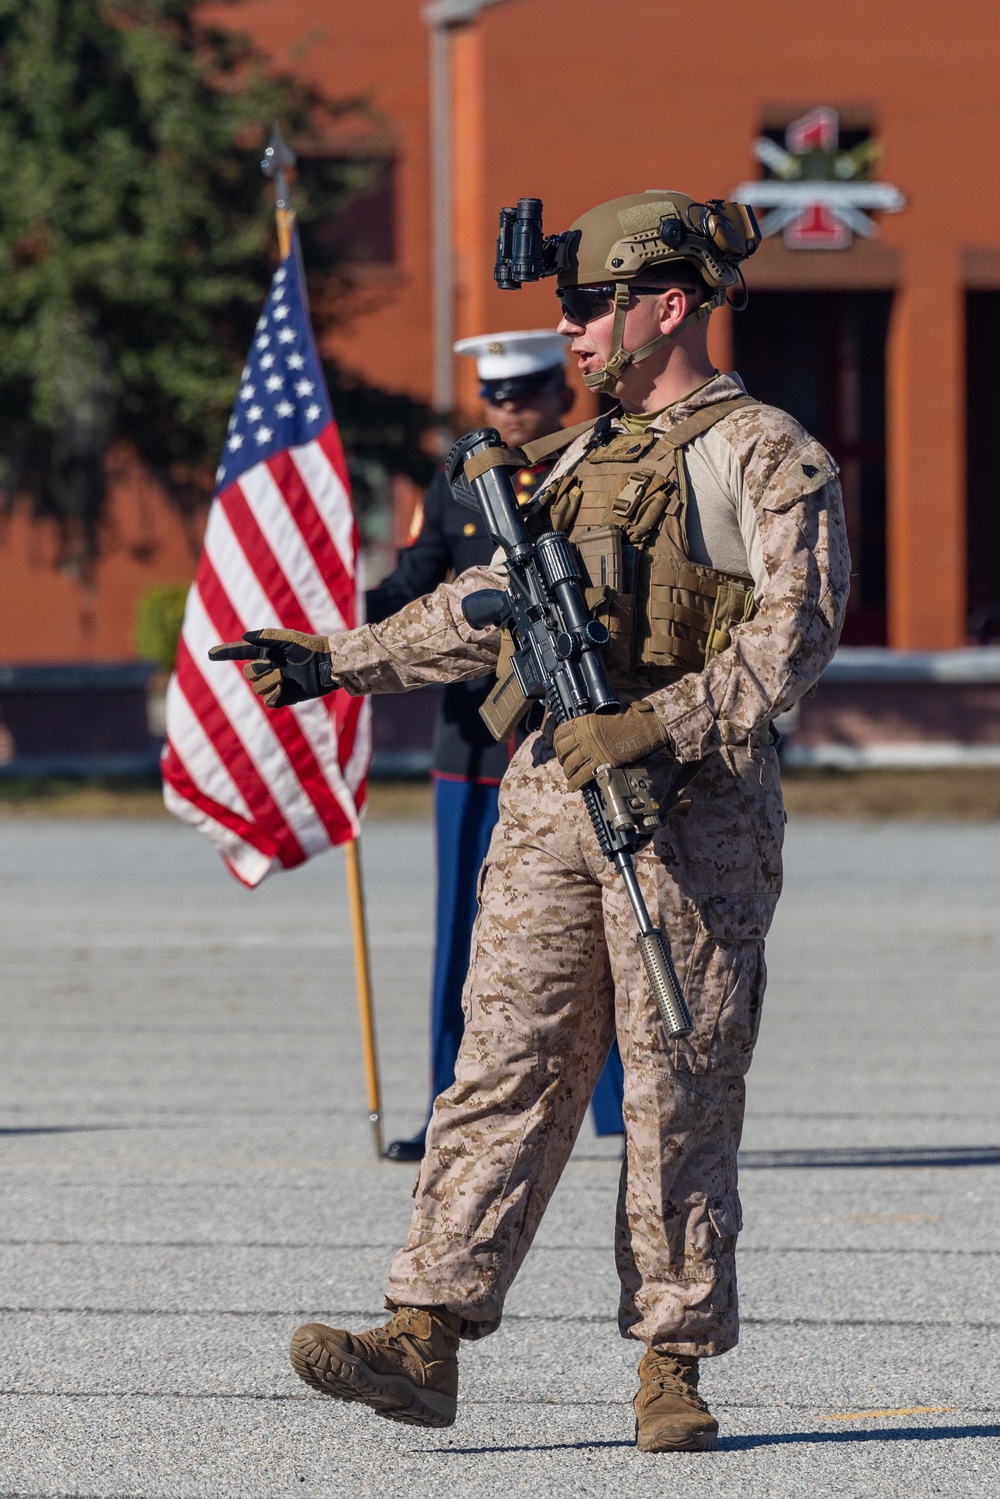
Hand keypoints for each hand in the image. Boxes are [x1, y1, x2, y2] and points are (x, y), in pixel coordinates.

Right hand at [208, 629, 337, 707]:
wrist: (327, 665)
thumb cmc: (310, 648)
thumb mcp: (288, 639)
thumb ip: (266, 636)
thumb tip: (245, 637)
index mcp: (266, 652)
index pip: (240, 653)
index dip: (225, 653)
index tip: (210, 654)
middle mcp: (268, 667)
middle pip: (248, 674)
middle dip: (257, 671)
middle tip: (273, 667)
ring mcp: (276, 683)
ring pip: (257, 689)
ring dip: (268, 683)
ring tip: (283, 678)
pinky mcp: (285, 696)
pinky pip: (269, 701)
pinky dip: (273, 696)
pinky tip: (283, 689)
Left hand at [552, 701, 667, 791]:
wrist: (642, 728)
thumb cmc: (627, 719)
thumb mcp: (603, 715)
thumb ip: (590, 724)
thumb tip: (583, 733)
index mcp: (584, 722)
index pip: (560, 733)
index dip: (557, 743)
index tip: (559, 747)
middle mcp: (583, 736)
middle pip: (563, 751)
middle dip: (562, 759)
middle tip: (566, 763)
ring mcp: (591, 751)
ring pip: (570, 765)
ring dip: (568, 772)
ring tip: (570, 776)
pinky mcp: (600, 763)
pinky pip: (581, 776)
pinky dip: (574, 783)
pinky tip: (572, 786)